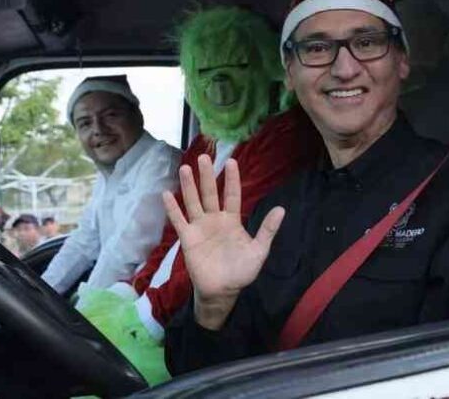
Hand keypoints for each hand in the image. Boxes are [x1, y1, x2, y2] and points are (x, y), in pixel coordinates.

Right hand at [162, 154, 284, 329]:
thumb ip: (267, 230)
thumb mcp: (258, 251)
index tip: (232, 162)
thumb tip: (282, 209)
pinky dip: (172, 208)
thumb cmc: (241, 271)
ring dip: (189, 186)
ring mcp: (200, 227)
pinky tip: (166, 194)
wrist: (222, 291)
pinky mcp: (188, 238)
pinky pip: (179, 221)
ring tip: (185, 168)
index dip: (232, 179)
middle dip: (207, 176)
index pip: (232, 195)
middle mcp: (215, 219)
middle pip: (210, 193)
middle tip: (204, 157)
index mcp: (232, 220)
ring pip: (193, 202)